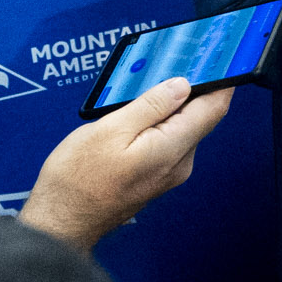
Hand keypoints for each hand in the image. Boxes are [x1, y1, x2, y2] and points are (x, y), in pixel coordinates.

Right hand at [15, 77, 233, 252]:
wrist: (60, 223)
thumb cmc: (78, 180)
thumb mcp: (110, 130)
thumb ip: (151, 106)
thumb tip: (182, 86)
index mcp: (173, 148)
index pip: (214, 108)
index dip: (220, 80)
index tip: (219, 59)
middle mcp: (179, 163)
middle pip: (198, 115)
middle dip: (189, 88)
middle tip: (171, 62)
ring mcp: (168, 172)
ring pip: (181, 127)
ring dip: (168, 105)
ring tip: (143, 86)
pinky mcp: (155, 176)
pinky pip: (167, 141)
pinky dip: (158, 122)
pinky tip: (135, 113)